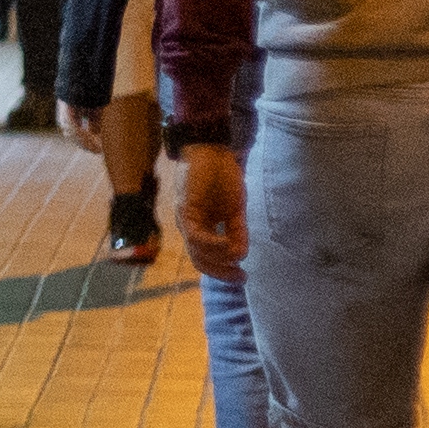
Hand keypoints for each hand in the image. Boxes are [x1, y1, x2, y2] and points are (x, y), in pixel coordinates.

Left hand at [175, 141, 247, 276]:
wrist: (211, 149)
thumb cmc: (222, 176)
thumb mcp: (235, 209)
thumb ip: (236, 231)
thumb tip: (240, 255)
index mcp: (201, 227)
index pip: (206, 258)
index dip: (222, 271)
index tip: (242, 276)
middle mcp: (190, 227)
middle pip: (200, 261)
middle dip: (221, 273)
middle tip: (240, 278)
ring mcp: (186, 220)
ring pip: (197, 252)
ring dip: (219, 260)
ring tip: (237, 260)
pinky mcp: (186, 210)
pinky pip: (196, 236)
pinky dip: (213, 245)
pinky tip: (228, 246)